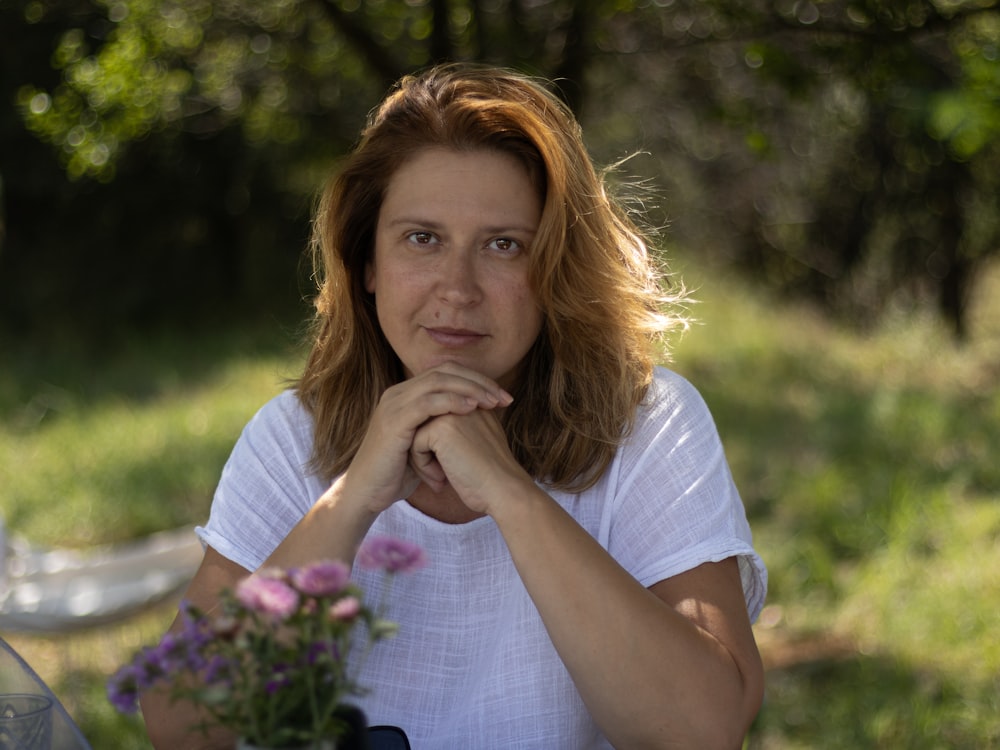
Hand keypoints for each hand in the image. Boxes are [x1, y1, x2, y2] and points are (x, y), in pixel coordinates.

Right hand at [341, 363, 511, 513]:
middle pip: (445, 371)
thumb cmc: (397, 473)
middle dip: (479, 382)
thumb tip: (474, 422)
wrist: (367, 493)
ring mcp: (393, 404)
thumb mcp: (424, 444)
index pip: (446, 373)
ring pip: (438, 382)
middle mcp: (398, 393)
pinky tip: (472, 409)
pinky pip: (427, 402)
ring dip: (470, 390)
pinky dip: (452, 402)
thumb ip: (442, 427)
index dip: (476, 380)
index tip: (502, 397)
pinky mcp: (393, 421)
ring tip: (493, 403)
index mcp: (405, 394)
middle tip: (504, 398)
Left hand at [409, 406, 532, 514]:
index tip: (456, 468)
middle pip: (424, 422)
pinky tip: (441, 478)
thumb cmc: (490, 477)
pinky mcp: (441, 428)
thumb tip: (430, 436)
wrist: (504, 491)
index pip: (437, 419)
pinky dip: (423, 466)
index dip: (439, 448)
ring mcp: (453, 412)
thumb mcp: (478, 445)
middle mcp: (464, 401)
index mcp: (475, 403)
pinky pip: (415, 443)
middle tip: (441, 476)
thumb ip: (460, 431)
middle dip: (426, 451)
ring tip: (440, 477)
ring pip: (416, 431)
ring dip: (422, 460)